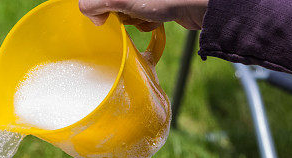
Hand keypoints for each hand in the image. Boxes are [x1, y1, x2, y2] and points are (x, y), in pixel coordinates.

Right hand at [79, 0, 208, 30]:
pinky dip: (146, 21)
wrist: (199, 4)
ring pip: (127, 9)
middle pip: (113, 2)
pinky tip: (156, 19)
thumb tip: (93, 17)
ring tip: (145, 16)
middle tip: (127, 14)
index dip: (98, 5)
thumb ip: (93, 3)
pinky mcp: (159, 3)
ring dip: (133, 18)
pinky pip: (143, 14)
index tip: (102, 14)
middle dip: (118, 11)